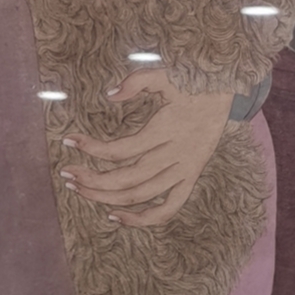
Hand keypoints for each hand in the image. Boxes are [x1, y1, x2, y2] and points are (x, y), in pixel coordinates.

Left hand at [60, 78, 234, 225]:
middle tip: (67, 173)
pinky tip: (116, 216)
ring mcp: (184, 171)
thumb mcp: (166, 75)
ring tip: (80, 189)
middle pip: (126, 179)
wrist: (227, 93)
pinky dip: (143, 219)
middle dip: (91, 179)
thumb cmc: (191, 83)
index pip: (120, 150)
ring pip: (141, 196)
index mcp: (166, 131)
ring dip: (106, 198)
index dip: (91, 148)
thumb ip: (138, 81)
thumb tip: (110, 94)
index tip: (68, 140)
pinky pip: (168, 208)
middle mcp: (175, 155)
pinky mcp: (191, 179)